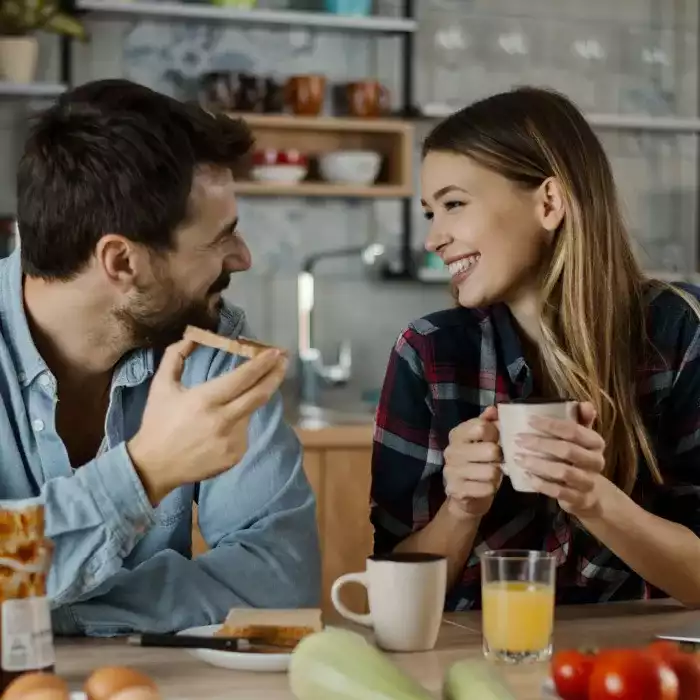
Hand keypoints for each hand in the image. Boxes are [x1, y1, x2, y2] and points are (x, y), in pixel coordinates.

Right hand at [128, 339, 287, 504]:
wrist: (154, 466)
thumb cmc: (158, 421)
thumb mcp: (161, 385)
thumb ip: (176, 355)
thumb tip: (193, 335)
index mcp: (204, 400)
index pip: (243, 378)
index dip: (262, 363)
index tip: (276, 352)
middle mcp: (222, 421)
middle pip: (260, 394)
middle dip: (276, 374)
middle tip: (284, 361)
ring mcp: (231, 441)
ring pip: (250, 412)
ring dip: (247, 401)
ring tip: (228, 403)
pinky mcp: (235, 455)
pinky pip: (244, 432)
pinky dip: (238, 423)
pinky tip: (219, 427)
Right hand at [442, 406, 502, 520]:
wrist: (465, 496)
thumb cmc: (478, 462)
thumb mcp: (483, 440)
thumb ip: (488, 423)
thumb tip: (494, 409)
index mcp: (457, 434)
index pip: (482, 427)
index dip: (496, 434)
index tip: (496, 440)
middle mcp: (451, 451)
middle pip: (490, 450)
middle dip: (499, 457)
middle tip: (496, 461)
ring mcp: (451, 471)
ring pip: (491, 471)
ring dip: (496, 474)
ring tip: (491, 474)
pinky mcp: (456, 490)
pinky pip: (487, 488)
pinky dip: (491, 488)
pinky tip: (485, 486)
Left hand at [514, 402, 608, 517]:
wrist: (590, 495)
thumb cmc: (579, 459)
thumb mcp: (581, 439)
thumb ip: (581, 421)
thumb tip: (584, 404)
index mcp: (596, 443)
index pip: (573, 430)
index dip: (551, 425)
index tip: (529, 420)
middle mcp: (596, 462)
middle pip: (567, 450)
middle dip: (540, 443)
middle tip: (518, 439)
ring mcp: (588, 482)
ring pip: (562, 472)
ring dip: (538, 464)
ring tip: (518, 458)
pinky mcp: (579, 499)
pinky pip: (559, 491)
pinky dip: (541, 484)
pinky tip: (527, 476)